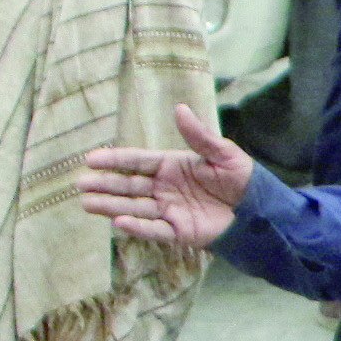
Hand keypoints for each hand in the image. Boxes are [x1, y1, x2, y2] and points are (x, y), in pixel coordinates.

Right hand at [82, 104, 255, 248]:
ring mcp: (170, 210)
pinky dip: (137, 226)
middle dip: (105, 184)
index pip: (137, 161)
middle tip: (80, 183)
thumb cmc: (242, 179)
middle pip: (129, 185)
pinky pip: (154, 228)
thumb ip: (199, 135)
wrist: (260, 210)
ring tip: (86, 202)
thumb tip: (179, 109)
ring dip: (111, 205)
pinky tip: (118, 222)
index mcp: (172, 165)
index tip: (90, 159)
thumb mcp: (223, 154)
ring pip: (135, 206)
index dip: (114, 160)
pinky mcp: (179, 231)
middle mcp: (165, 188)